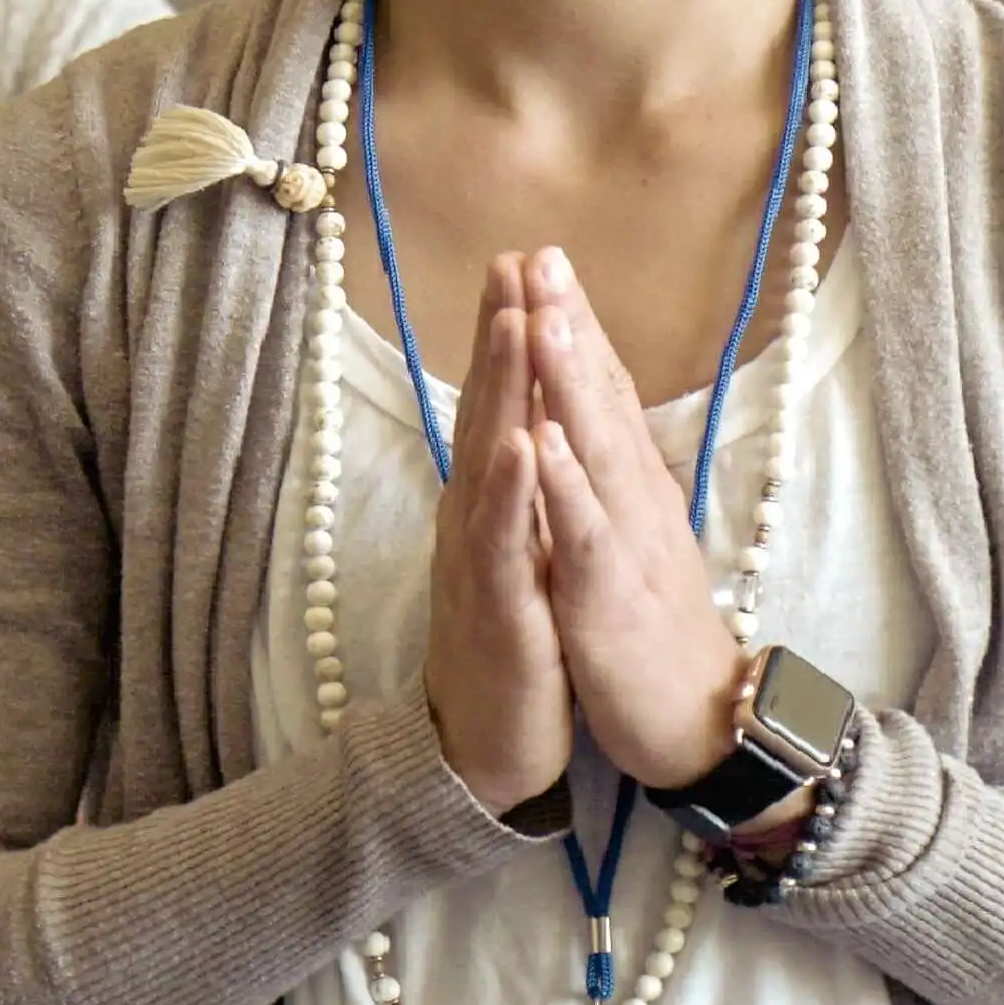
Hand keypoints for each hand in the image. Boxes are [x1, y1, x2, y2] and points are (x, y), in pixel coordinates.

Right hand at [421, 259, 575, 814]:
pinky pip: (504, 541)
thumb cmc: (509, 644)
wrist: (485, 746)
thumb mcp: (518, 554)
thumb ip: (518, 491)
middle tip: (512, 258)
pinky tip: (523, 444)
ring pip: (491, 461)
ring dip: (503, 390)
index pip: (501, 403)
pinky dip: (513, 491)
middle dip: (502, 333)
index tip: (524, 259)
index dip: (510, 332)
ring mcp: (482, 560)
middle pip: (488, 410)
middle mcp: (476, 518)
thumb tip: (527, 422)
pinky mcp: (498, 608)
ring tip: (516, 322)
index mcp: (491, 503)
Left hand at [521, 248, 745, 789]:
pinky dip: (565, 481)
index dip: (575, 324)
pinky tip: (541, 438)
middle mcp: (637, 500)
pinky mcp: (611, 596)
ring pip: (597, 451)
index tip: (544, 257)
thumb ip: (612, 479)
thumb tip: (586, 419)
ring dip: (569, 381)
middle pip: (601, 399)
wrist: (699, 722)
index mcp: (634, 488)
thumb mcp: (632, 539)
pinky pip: (586, 531)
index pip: (602, 390)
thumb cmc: (657, 630)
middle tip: (543, 254)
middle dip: (570, 325)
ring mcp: (628, 544)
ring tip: (543, 316)